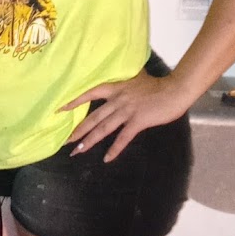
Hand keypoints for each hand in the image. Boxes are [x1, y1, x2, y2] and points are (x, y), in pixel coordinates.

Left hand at [61, 68, 194, 161]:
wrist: (174, 90)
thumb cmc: (157, 85)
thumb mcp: (135, 77)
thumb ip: (123, 80)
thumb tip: (117, 77)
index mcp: (115, 87)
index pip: (89, 93)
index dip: (74, 101)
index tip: (59, 110)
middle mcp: (117, 99)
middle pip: (93, 117)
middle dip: (78, 130)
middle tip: (65, 141)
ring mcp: (127, 110)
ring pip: (104, 128)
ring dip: (90, 141)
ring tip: (78, 151)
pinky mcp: (138, 121)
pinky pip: (123, 137)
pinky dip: (115, 148)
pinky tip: (107, 158)